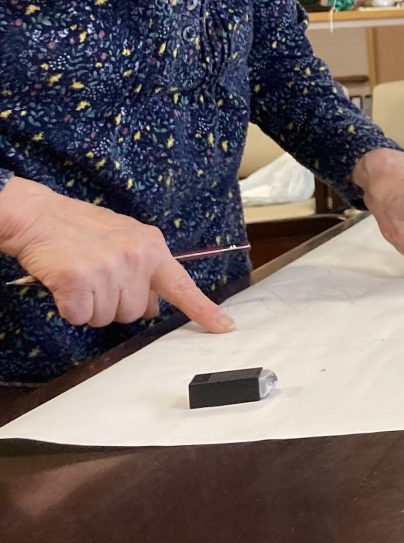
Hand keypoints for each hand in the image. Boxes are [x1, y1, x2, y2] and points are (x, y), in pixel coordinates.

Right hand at [0, 177, 234, 330]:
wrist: (39, 215)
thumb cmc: (81, 228)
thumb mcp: (125, 237)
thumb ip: (144, 266)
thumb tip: (153, 303)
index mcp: (152, 247)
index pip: (182, 285)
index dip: (203, 310)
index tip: (225, 327)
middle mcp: (136, 258)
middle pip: (135, 312)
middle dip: (116, 303)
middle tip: (98, 278)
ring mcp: (108, 269)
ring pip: (108, 318)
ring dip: (91, 307)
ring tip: (82, 277)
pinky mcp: (78, 281)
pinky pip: (81, 317)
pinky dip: (70, 308)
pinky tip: (66, 285)